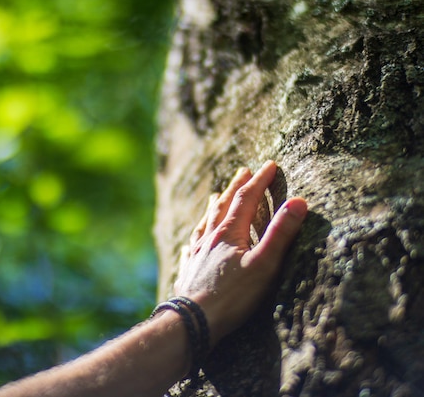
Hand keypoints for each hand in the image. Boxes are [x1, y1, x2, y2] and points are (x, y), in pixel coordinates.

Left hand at [174, 160, 306, 346]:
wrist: (193, 322)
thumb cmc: (232, 296)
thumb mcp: (264, 265)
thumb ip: (281, 233)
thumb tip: (299, 202)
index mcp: (229, 234)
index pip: (246, 199)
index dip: (259, 181)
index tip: (269, 165)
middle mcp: (210, 239)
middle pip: (222, 206)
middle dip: (235, 187)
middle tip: (242, 171)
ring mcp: (196, 255)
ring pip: (205, 224)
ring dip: (212, 208)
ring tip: (213, 197)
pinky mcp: (189, 272)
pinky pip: (189, 249)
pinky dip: (192, 240)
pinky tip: (187, 244)